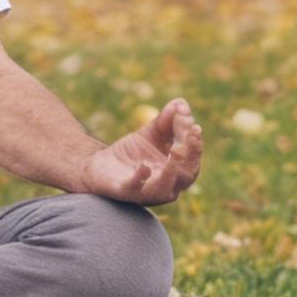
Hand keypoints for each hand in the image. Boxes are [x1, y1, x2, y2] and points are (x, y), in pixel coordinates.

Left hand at [78, 98, 203, 206]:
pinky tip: (143, 166)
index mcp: (176, 172)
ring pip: (165, 190)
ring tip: (175, 151)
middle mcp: (166, 186)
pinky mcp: (125, 191)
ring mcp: (146, 192)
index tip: (194, 127)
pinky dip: (141, 178)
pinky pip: (136, 189)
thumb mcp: (151, 132)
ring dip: (172, 172)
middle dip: (191, 156)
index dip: (196, 145)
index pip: (193, 160)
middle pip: (187, 176)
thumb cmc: (132, 152)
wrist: (100, 165)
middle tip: (190, 136)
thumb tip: (181, 104)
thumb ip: (166, 119)